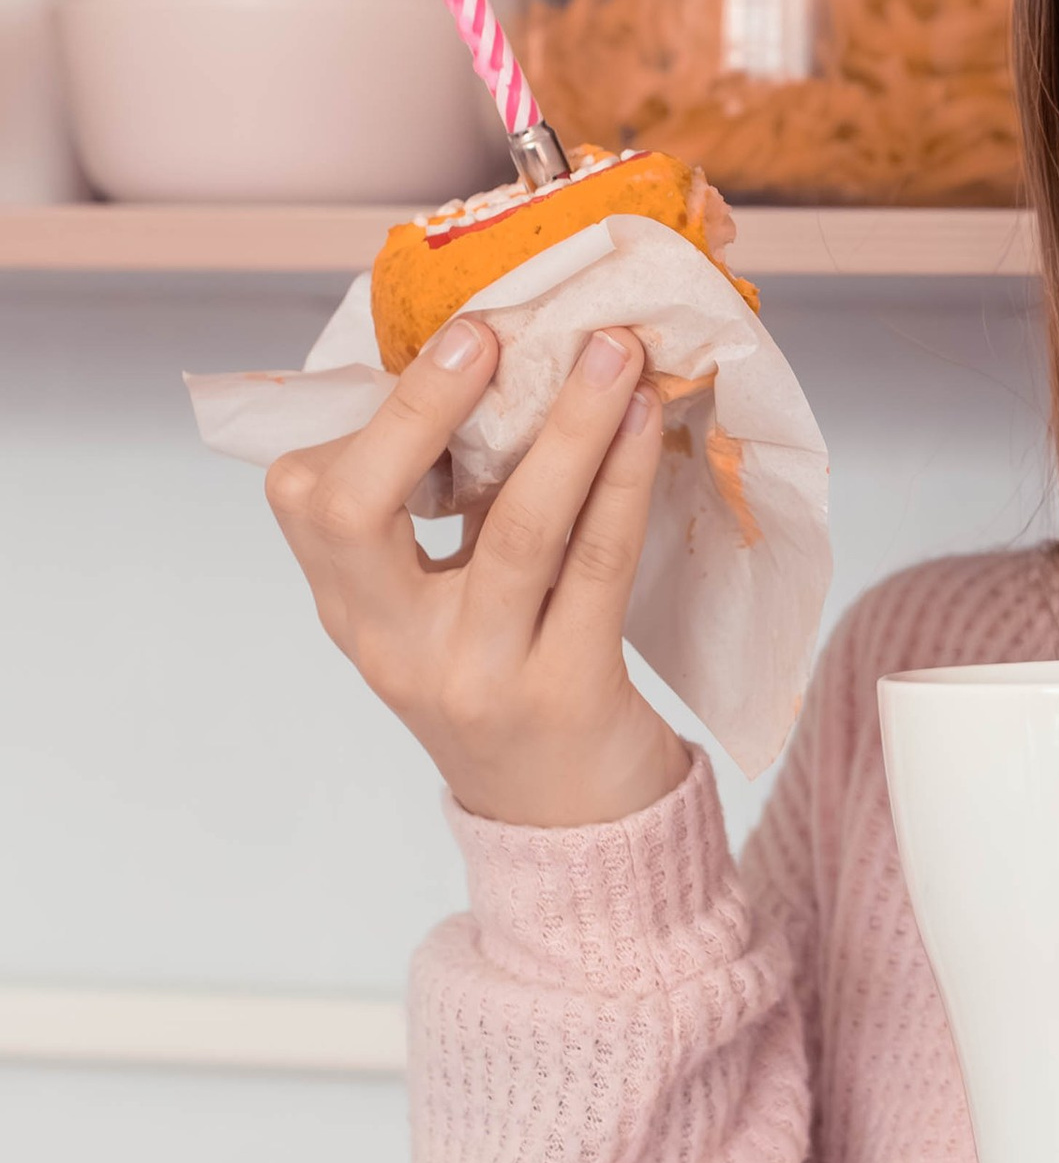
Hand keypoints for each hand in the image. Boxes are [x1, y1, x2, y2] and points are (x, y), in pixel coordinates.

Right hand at [265, 312, 690, 829]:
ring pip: (513, 530)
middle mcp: (393, 646)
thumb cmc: (508, 686)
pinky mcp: (565, 692)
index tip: (439, 340)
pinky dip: (622, 480)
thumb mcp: (439, 611)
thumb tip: (485, 364)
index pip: (310, 501)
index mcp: (351, 611)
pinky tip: (645, 422)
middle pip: (355, 514)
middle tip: (486, 332)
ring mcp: (477, 674)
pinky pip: (595, 565)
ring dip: (567, 427)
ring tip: (611, 351)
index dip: (365, 414)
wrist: (568, 830)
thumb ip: (436, 517)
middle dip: (420, 410)